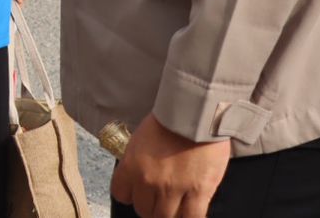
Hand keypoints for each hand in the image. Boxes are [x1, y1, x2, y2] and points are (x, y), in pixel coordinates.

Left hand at [109, 114, 229, 217]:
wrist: (195, 112)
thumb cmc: (169, 120)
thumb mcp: (140, 138)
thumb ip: (137, 162)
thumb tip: (139, 176)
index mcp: (132, 165)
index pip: (120, 194)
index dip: (130, 194)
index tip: (137, 191)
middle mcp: (149, 181)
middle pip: (144, 210)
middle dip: (150, 206)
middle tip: (158, 198)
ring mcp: (174, 189)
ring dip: (168, 214)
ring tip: (174, 206)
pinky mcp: (199, 191)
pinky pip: (192, 217)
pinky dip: (190, 217)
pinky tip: (190, 210)